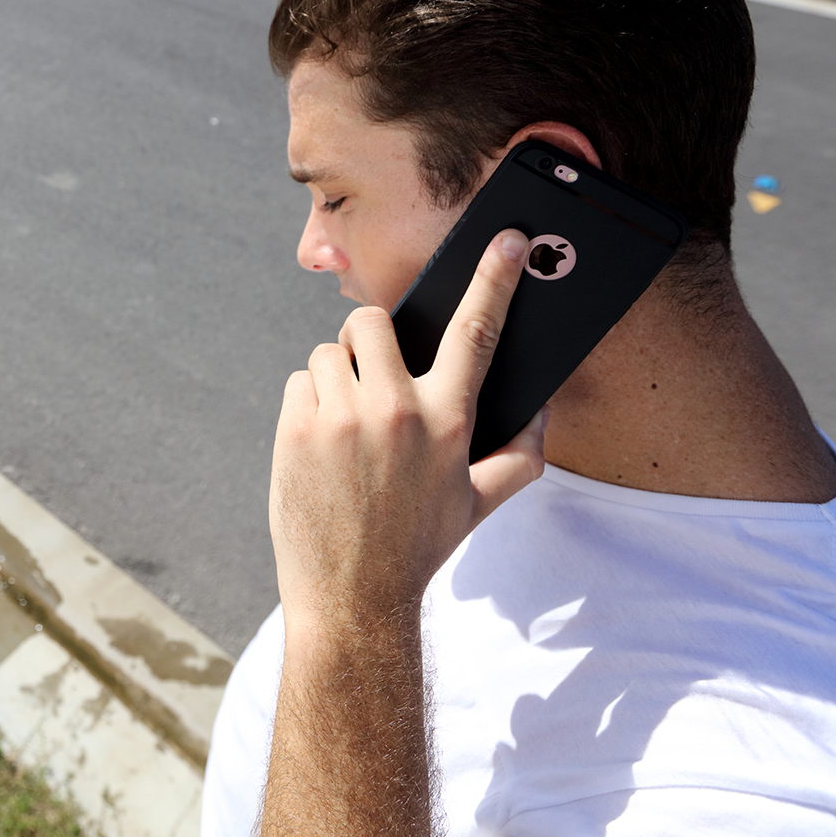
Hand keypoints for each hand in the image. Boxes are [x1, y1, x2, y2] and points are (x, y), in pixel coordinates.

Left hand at [270, 229, 548, 630]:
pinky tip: (320, 445)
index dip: (496, 278)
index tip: (508, 241)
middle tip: (373, 377)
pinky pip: (300, 381)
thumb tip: (541, 410)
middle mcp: (395, 410)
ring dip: (337, 377)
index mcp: (448, 421)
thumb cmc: (419, 546)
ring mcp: (340, 417)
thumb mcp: (480, 505)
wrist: (351, 595)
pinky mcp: (294, 429)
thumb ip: (521, 454)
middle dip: (370, 339)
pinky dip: (308, 403)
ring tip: (347, 427)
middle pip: (371, 321)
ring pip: (329, 352)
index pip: (477, 331)